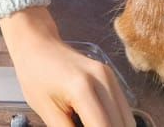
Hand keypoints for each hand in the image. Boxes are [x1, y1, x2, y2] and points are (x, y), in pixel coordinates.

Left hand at [0, 6, 134, 126]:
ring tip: (89, 124)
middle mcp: (103, 80)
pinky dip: (115, 122)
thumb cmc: (35, 76)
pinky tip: (97, 122)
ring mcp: (110, 77)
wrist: (37, 44)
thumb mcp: (47, 111)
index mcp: (82, 89)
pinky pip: (123, 109)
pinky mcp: (112, 77)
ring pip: (127, 120)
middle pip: (120, 125)